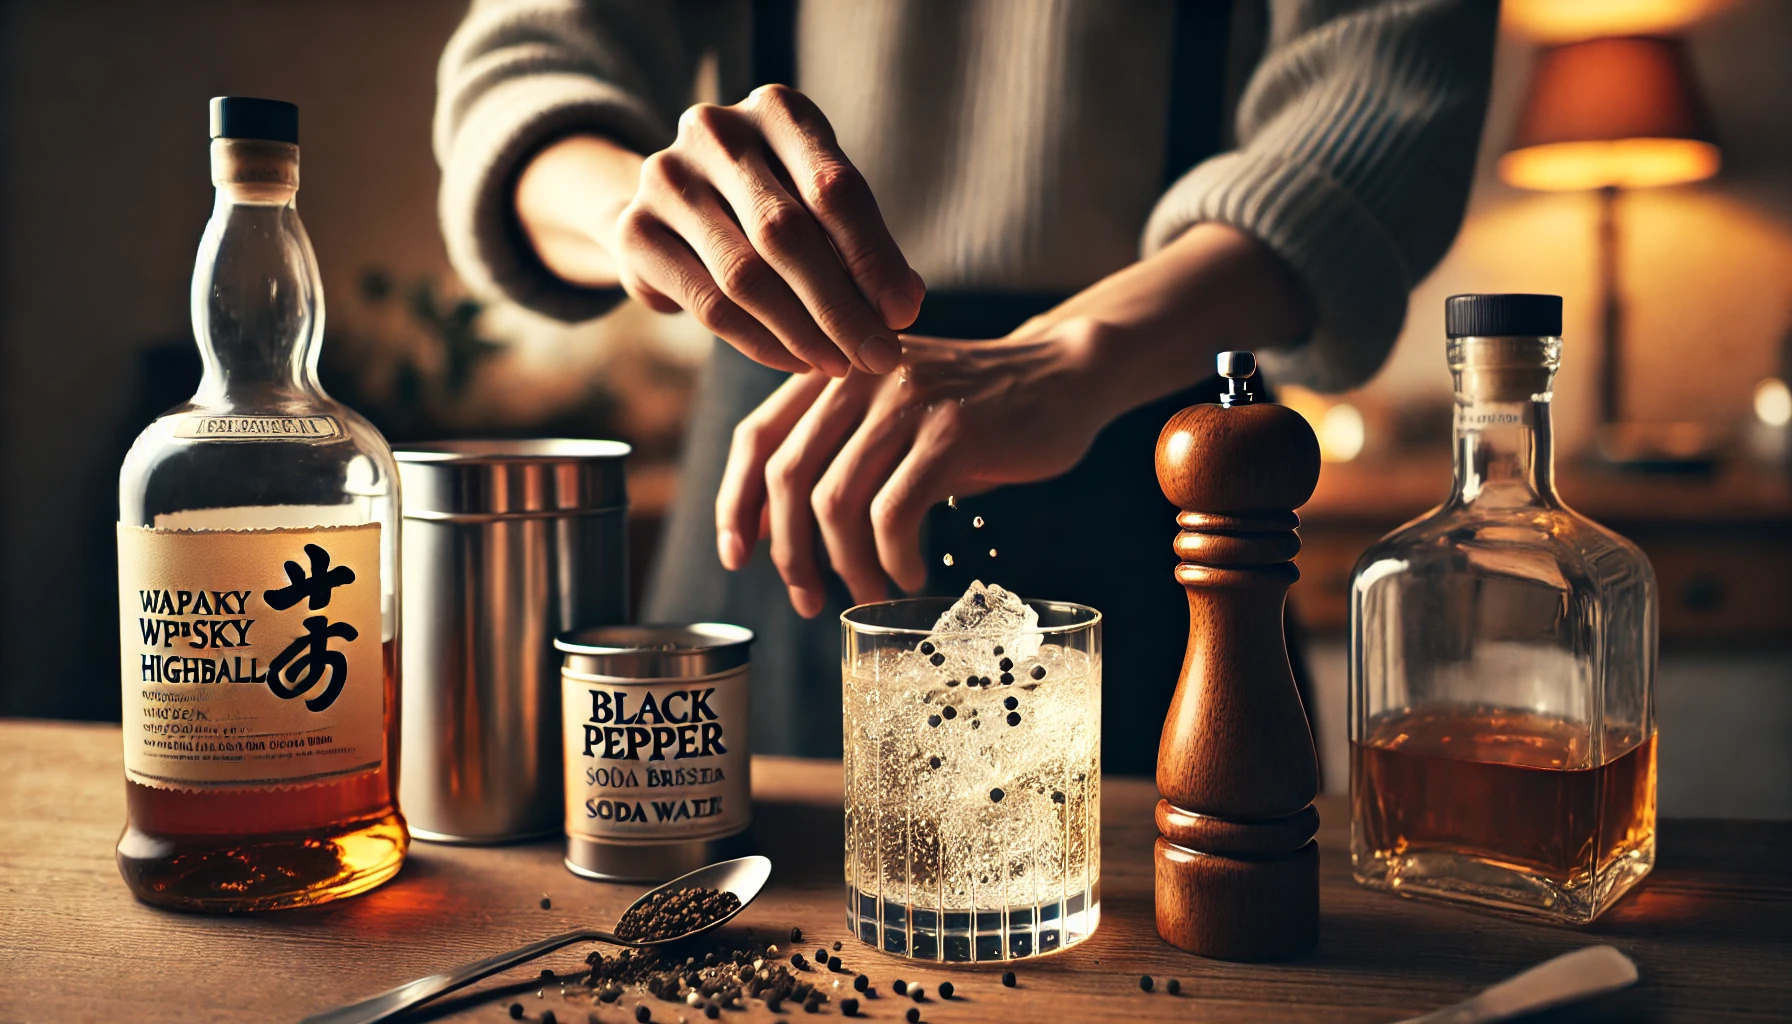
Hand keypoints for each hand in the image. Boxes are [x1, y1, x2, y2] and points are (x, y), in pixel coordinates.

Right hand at [516, 86, 923, 376]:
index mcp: (777, 110)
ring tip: (841, 364)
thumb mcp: (821, 204)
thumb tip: (904, 305)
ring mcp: (666, 177)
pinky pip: (709, 303)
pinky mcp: (635, 231)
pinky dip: (760, 342)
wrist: (672, 205)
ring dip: (803, 332)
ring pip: (745, 276)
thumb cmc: (771, 202)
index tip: (905, 314)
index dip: (874, 258)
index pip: (835, 189)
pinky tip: (797, 361)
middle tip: (880, 356)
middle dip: (842, 307)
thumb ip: (862, 246)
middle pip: (787, 233)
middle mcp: (716, 131)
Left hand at [715, 318, 1125, 615]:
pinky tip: (910, 572)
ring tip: (870, 593)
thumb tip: (762, 527)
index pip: (756, 438)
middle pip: (790, 476)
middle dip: (790, 552)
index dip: (735, 504)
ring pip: (838, 501)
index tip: (737, 557)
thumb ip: (828, 454)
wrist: (1062, 376)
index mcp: (831, 369)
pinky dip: (894, 558)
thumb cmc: (969, 410)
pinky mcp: (953, 429)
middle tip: (809, 598)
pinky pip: (896, 511)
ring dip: (848, 566)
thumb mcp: (889, 418)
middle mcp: (859, 373)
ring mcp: (906, 398)